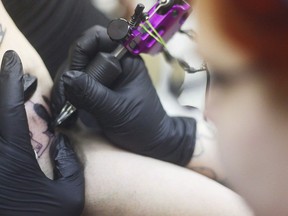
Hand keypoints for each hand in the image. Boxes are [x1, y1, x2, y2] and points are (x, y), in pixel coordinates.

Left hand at [0, 51, 83, 215]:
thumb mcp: (70, 195)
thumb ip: (70, 164)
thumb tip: (59, 142)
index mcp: (14, 157)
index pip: (9, 107)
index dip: (11, 79)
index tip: (13, 59)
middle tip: (7, 68)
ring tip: (6, 89)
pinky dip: (1, 120)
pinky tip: (7, 118)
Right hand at [52, 26, 196, 165]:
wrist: (150, 142)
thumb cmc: (143, 126)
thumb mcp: (117, 111)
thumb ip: (93, 94)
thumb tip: (66, 78)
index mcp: (126, 60)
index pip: (97, 39)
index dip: (80, 52)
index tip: (72, 76)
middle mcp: (114, 63)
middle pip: (82, 54)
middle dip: (69, 73)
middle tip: (62, 98)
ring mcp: (105, 75)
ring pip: (77, 69)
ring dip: (66, 86)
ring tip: (62, 107)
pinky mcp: (98, 88)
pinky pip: (78, 83)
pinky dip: (69, 94)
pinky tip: (66, 108)